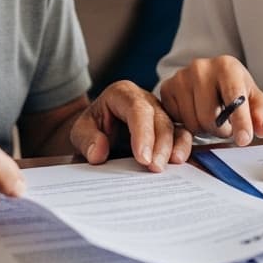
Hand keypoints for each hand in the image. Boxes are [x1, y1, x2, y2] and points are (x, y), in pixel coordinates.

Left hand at [70, 80, 191, 171]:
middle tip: (155, 168)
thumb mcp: (79, 132)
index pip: (137, 109)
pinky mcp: (168, 129)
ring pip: (175, 125)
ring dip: (176, 146)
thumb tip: (98, 153)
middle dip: (160, 144)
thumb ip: (86, 140)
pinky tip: (179, 163)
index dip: (142, 133)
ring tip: (173, 165)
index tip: (142, 158)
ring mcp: (159, 113)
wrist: (96, 133)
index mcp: (122, 94)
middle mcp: (145, 100)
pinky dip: (182, 148)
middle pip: (159, 118)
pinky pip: (181, 136)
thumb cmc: (91, 129)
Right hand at [159, 55, 262, 145]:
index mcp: (227, 66)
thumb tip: (261, 129)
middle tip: (226, 126)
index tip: (244, 140)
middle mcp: (201, 67)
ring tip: (211, 119)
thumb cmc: (236, 93)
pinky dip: (188, 126)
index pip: (234, 99)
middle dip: (221, 130)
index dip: (241, 122)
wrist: (209, 81)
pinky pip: (177, 123)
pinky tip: (195, 115)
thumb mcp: (255, 101)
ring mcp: (180, 77)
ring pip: (193, 123)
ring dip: (205, 130)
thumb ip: (262, 115)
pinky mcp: (166, 89)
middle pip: (210, 117)